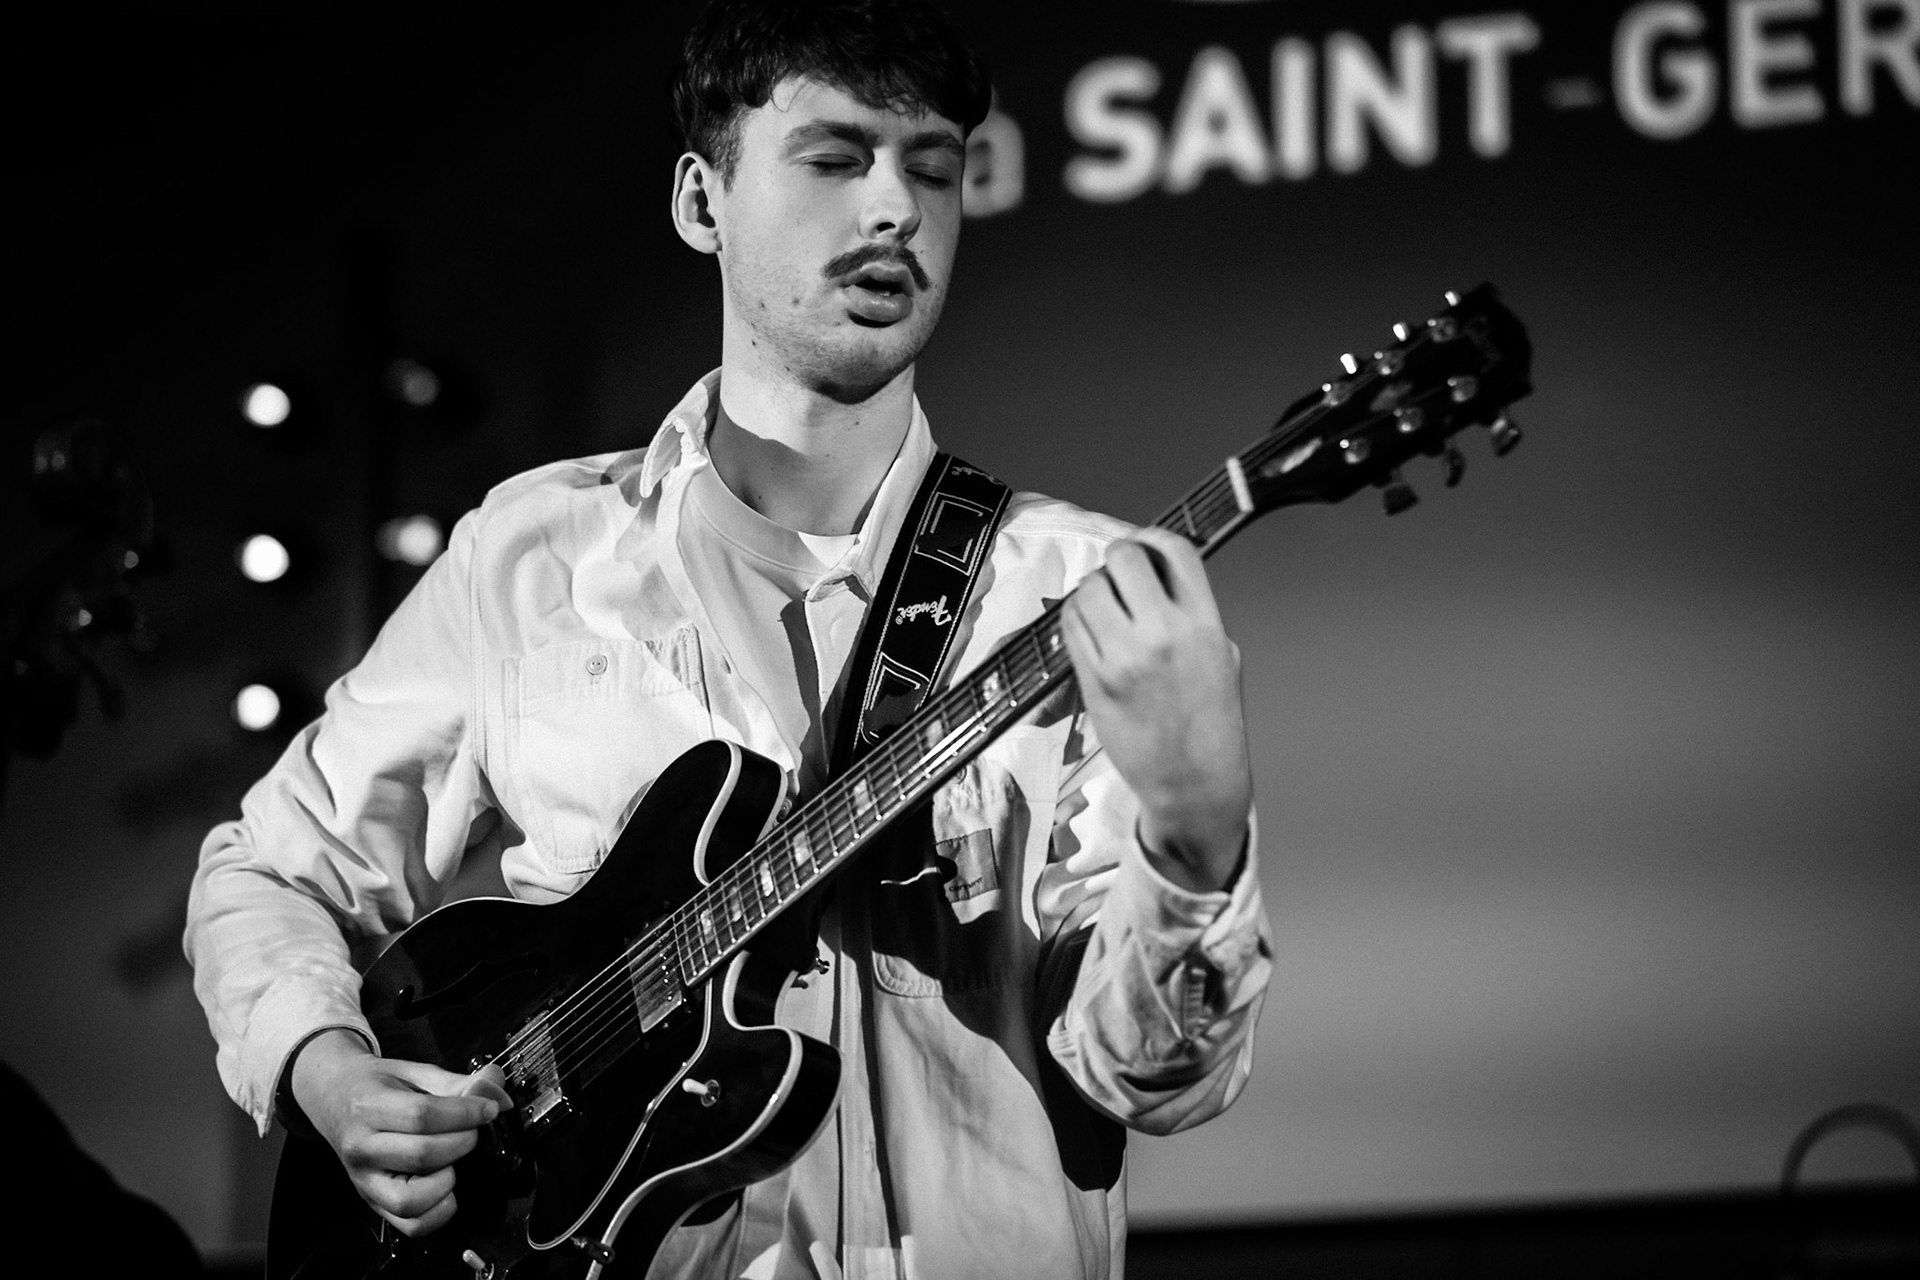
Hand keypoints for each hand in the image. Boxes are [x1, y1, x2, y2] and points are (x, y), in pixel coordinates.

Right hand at [290, 1028, 509, 1236]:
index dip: (465, 1112)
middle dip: (463, 1142)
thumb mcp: (415, 1072)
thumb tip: (498, 1094)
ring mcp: (365, 1181)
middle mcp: (361, 1148)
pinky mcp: (373, 1203)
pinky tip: (446, 1186)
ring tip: (453, 1161)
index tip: (488, 1109)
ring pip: (410, 1200)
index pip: (422, 1116)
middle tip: (472, 1131)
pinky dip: (438, 1212)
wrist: (334, 1098)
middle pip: (422, 1155)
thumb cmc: (377, 1086)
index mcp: (368, 1107)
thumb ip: (459, 1083)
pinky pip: (410, 1225)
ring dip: (446, 1181)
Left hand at [1060, 527, 1252, 891]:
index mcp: (1204, 623)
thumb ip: (1193, 611)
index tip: (1143, 545)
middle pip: (1123, 558)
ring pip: (1088, 590)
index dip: (1152, 538)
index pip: (1173, 549)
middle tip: (1117, 579)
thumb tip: (1157, 577)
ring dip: (1091, 593)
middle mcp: (1164, 634)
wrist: (1194, 783)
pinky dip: (1075, 621)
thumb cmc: (1210, 722)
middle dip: (1116, 562)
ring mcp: (1124, 658)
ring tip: (1104, 613)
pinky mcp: (1094, 681)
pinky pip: (1071, 628)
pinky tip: (1091, 634)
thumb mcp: (1222, 655)